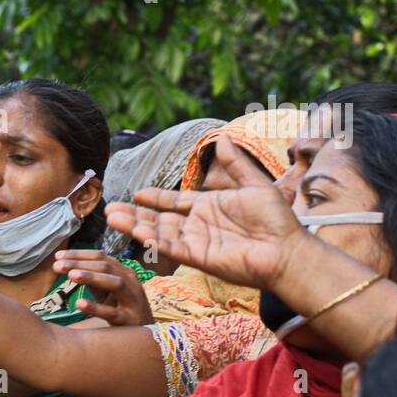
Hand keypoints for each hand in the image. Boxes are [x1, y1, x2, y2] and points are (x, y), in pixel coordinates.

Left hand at [52, 249, 153, 325]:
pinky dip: (95, 307)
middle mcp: (130, 282)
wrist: (143, 332)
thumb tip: (68, 266)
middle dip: (81, 264)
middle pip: (105, 267)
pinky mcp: (129, 320)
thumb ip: (91, 279)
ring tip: (71, 276)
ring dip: (92, 277)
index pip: (100, 257)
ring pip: (114, 283)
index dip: (79, 255)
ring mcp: (132, 300)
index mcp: (123, 271)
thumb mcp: (105, 291)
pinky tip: (79, 304)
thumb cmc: (121, 307)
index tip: (57, 256)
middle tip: (57, 265)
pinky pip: (112, 313)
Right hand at [105, 136, 306, 291]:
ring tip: (113, 217)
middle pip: (159, 218)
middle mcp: (198, 225)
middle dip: (134, 213)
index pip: (174, 202)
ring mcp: (196, 242)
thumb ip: (235, 164)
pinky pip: (172, 247)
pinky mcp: (199, 257)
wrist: (287, 249)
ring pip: (159, 232)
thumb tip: (223, 139)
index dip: (156, 198)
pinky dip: (154, 240)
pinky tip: (137, 230)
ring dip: (135, 225)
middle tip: (110, 209)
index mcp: (209, 207)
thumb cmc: (276, 219)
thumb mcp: (254, 184)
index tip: (137, 193)